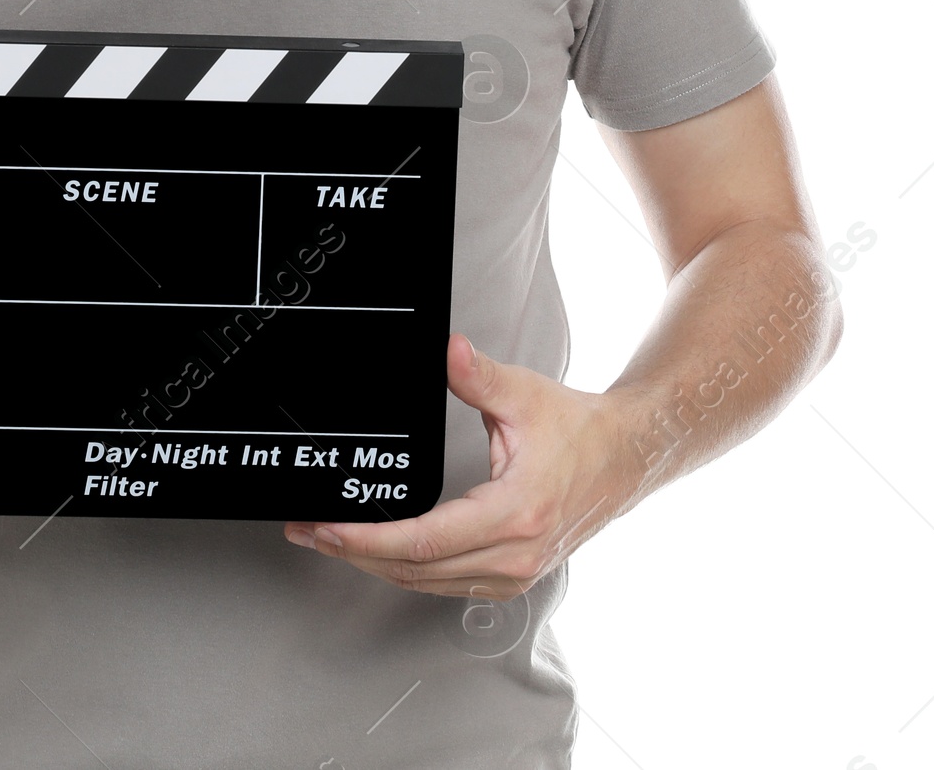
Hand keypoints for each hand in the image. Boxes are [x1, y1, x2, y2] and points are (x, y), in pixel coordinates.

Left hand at [282, 334, 638, 597]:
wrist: (625, 458)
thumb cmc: (580, 430)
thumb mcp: (525, 394)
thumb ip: (478, 375)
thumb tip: (447, 350)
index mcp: (515, 513)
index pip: (426, 540)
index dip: (369, 539)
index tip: (330, 529)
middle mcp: (515, 554)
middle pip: (417, 569)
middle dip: (354, 553)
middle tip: (308, 532)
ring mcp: (515, 572)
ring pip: (428, 583)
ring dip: (375, 564)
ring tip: (331, 541)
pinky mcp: (512, 574)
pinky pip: (446, 582)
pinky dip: (407, 569)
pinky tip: (380, 551)